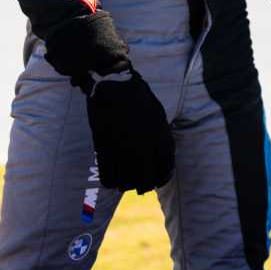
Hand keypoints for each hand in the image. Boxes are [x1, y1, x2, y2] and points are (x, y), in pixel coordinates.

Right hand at [81, 67, 175, 192]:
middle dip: (144, 185)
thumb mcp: (158, 115)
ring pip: (126, 182)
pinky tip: (111, 179)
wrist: (113, 84)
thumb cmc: (138, 97)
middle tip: (140, 184)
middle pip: (147, 181)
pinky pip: (108, 175)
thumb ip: (162, 136)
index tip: (159, 180)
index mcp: (160, 135)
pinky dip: (110, 182)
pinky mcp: (104, 147)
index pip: (166, 168)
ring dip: (126, 185)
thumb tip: (163, 157)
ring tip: (125, 183)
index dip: (163, 178)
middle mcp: (143, 145)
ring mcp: (122, 147)